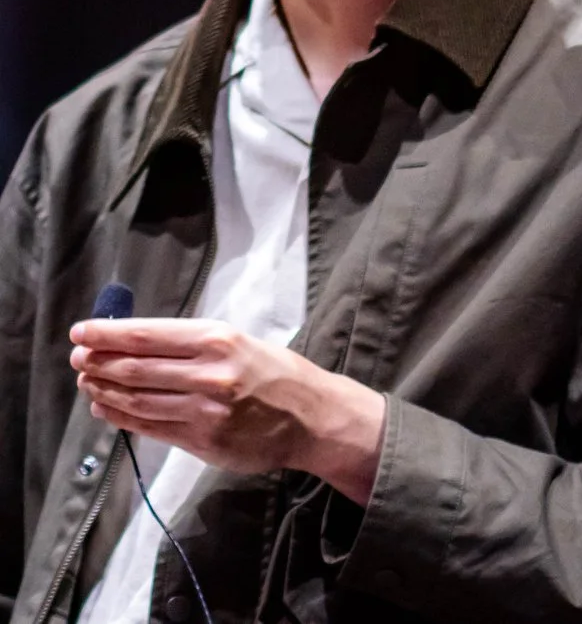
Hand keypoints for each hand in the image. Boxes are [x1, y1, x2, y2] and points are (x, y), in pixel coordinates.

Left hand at [70, 320, 385, 505]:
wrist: (313, 418)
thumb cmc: (277, 375)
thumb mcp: (241, 344)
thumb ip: (192, 346)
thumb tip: (134, 343)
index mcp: (219, 340)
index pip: (147, 336)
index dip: (107, 334)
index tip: (80, 332)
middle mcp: (209, 374)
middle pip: (134, 368)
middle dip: (97, 363)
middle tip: (78, 359)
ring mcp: (204, 410)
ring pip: (136, 400)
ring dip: (104, 391)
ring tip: (88, 384)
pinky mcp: (202, 440)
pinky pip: (150, 428)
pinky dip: (121, 418)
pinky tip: (107, 409)